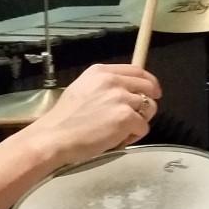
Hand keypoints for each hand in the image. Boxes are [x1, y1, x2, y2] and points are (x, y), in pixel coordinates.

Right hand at [22, 64, 161, 165]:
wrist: (55, 136)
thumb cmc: (64, 119)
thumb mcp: (82, 88)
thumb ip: (104, 85)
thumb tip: (125, 91)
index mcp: (101, 71)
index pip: (137, 69)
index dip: (149, 81)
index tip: (153, 91)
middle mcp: (113, 81)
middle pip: (148, 87)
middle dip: (148, 102)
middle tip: (139, 116)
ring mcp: (121, 98)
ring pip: (148, 108)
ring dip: (139, 121)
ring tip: (121, 131)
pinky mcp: (126, 117)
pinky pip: (143, 127)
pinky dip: (134, 136)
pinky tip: (118, 139)